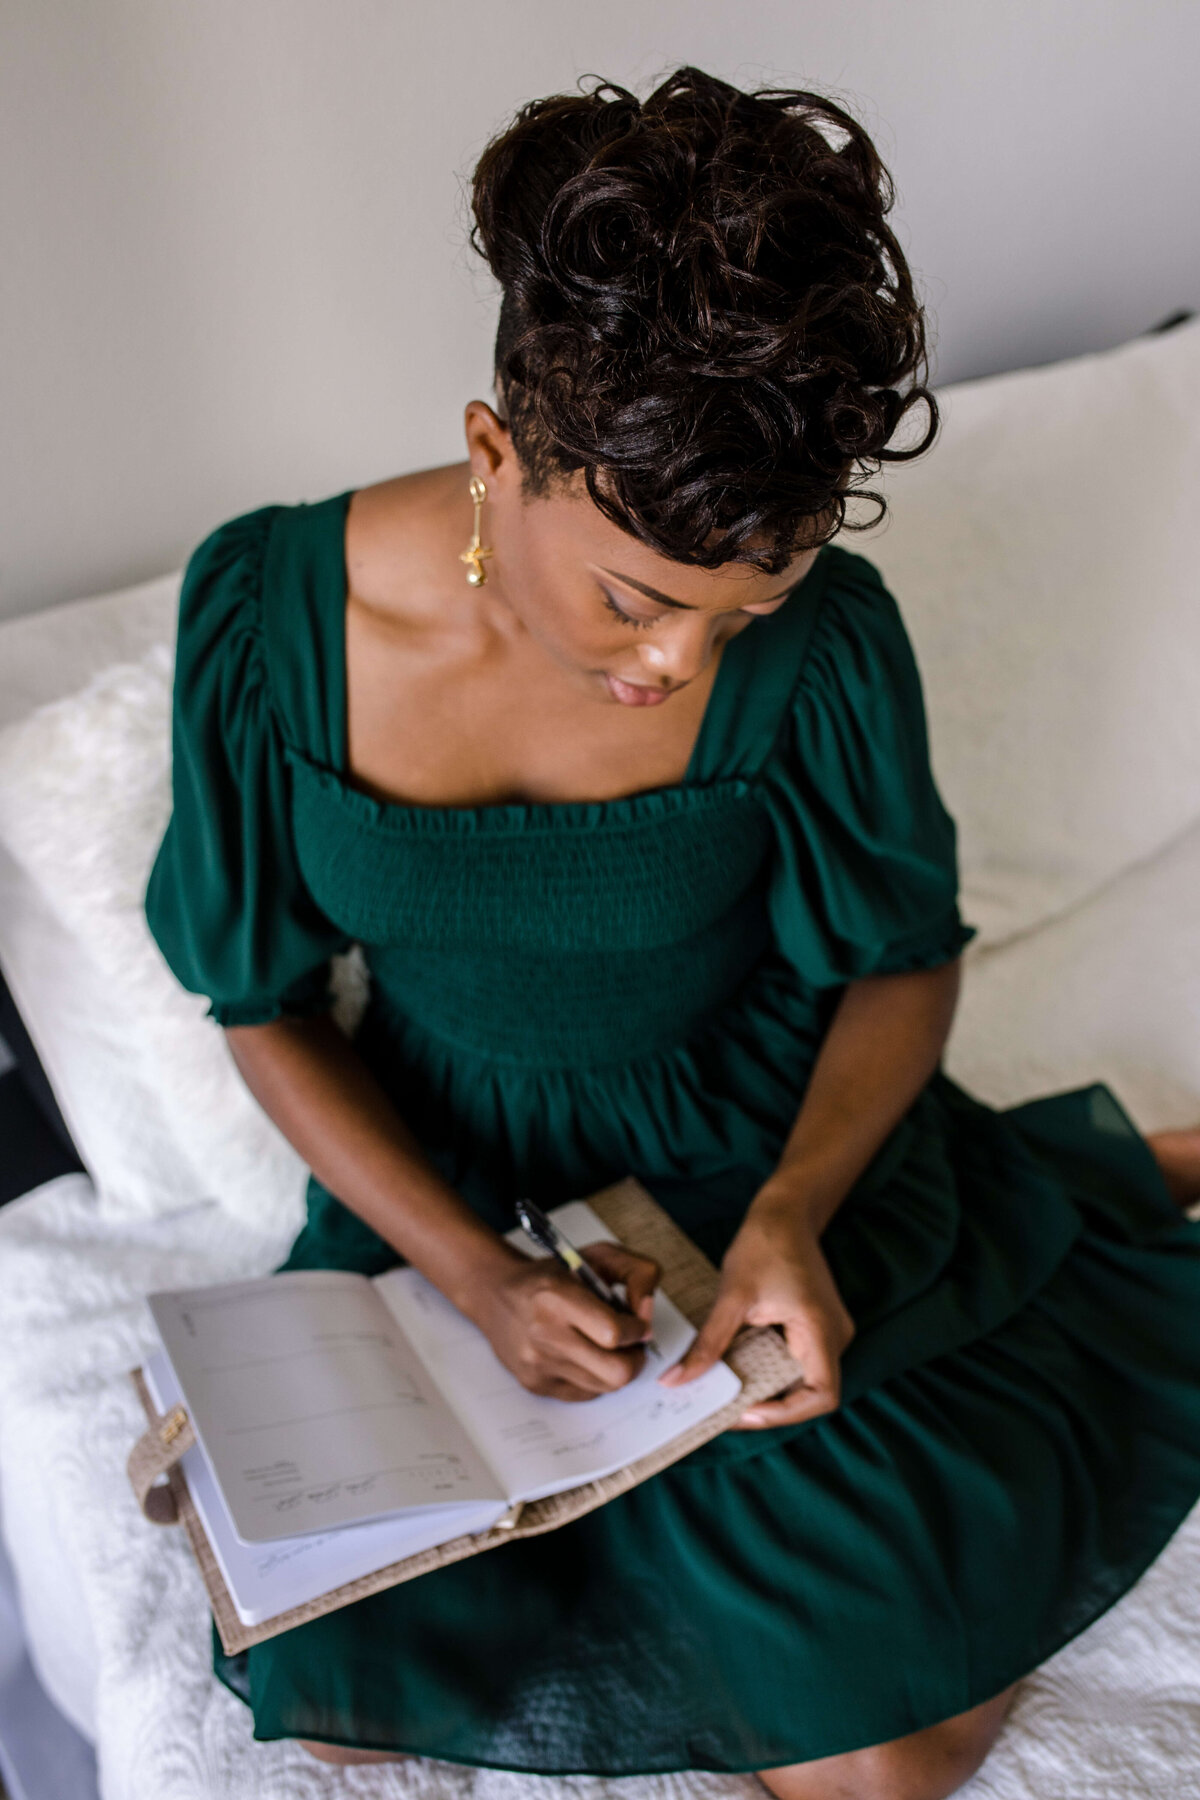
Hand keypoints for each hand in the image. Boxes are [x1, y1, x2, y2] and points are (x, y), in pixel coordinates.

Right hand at [474, 1241, 660, 1402]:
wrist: (495, 1293)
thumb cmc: (551, 1274)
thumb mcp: (597, 1255)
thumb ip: (637, 1273)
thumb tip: (648, 1313)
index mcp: (557, 1297)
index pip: (614, 1332)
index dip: (638, 1330)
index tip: (638, 1323)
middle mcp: (544, 1334)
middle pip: (616, 1372)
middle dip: (635, 1359)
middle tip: (632, 1344)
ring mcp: (538, 1365)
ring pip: (605, 1387)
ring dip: (617, 1369)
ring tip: (609, 1347)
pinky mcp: (535, 1384)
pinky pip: (585, 1394)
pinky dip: (596, 1379)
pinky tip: (587, 1356)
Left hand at [658, 1198, 854, 1427]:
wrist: (786, 1211)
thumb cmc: (764, 1243)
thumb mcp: (732, 1296)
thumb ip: (708, 1344)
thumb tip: (676, 1380)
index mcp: (822, 1329)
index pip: (821, 1396)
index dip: (785, 1414)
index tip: (745, 1411)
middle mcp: (834, 1337)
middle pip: (811, 1395)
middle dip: (771, 1408)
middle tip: (726, 1411)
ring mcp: (828, 1334)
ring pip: (803, 1381)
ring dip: (770, 1392)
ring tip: (728, 1396)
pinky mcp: (816, 1329)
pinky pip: (798, 1363)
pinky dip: (770, 1372)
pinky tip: (739, 1371)